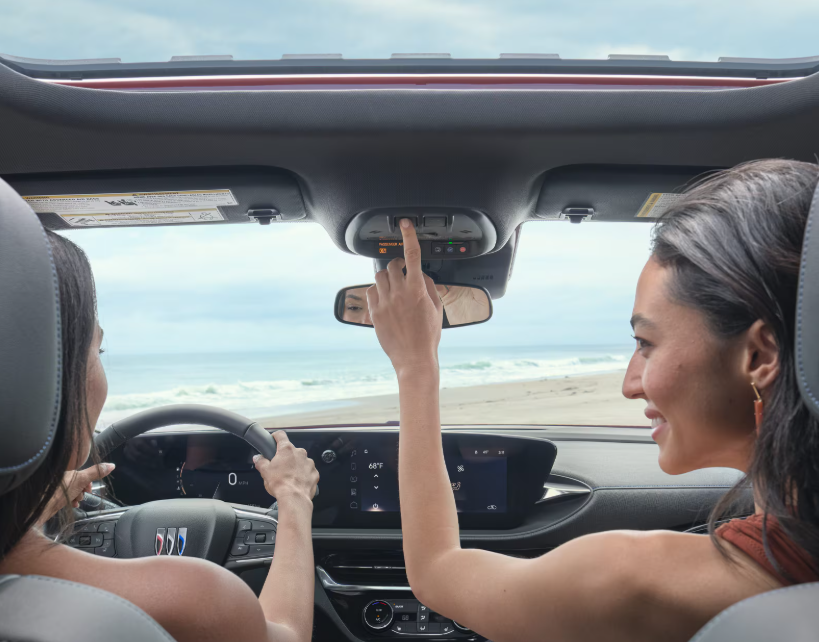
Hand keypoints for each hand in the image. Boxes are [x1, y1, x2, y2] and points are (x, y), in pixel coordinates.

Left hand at [40, 463, 114, 524]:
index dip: (88, 482)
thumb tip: (112, 465)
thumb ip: (96, 472)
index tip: (88, 489)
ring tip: (75, 501)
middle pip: (79, 483)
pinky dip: (70, 500)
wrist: (43, 506)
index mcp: (69, 472)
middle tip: (80, 495)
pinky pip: (66, 496)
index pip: (83, 474)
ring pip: (73, 490)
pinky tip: (71, 504)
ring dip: (77, 496)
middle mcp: (63, 478)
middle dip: (82, 491)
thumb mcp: (82, 480)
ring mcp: (58, 487)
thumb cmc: (61, 491)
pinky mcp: (54, 496)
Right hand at [253, 431, 319, 503]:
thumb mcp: (265, 472)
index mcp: (286, 450)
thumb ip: (261, 462)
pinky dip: (303, 474)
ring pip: (300, 460)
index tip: (274, 439)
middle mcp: (300, 453)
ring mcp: (309, 462)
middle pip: (291, 450)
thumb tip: (257, 458)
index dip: (276, 436)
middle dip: (285, 457)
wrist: (294, 498)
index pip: (281, 435)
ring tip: (288, 477)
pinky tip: (297, 482)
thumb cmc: (281, 484)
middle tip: (279, 467)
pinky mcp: (314, 472)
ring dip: (295, 466)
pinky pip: (308, 471)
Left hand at [367, 219, 443, 376]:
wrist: (414, 358)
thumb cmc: (428, 336)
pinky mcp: (375, 313)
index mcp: (417, 290)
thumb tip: (422, 275)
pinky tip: (385, 300)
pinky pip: (371, 291)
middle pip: (392, 265)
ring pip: (379, 276)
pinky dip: (377, 291)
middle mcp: (399, 293)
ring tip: (393, 288)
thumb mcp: (436, 309)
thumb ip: (430, 288)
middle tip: (402, 272)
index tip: (405, 224)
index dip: (409, 236)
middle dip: (398, 265)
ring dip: (387, 278)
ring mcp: (385, 303)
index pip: (412, 255)